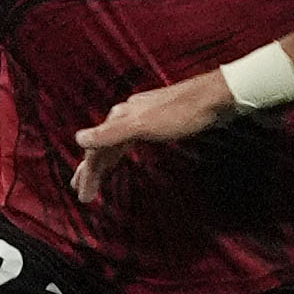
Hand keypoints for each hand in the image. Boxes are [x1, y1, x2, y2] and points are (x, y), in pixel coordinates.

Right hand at [72, 68, 238, 203]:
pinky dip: (120, 153)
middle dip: (91, 170)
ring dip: (104, 163)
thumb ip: (111, 133)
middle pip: (102, 146)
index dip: (87, 172)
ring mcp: (142, 117)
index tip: (83, 195)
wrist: (215, 97)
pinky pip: (129, 141)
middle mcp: (127, 114)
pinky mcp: (157, 122)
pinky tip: (122, 156)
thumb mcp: (143, 125)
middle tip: (83, 193)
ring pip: (115, 143)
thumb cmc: (182, 112)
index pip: (95, 148)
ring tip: (97, 180)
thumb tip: (78, 139)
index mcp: (121, 116)